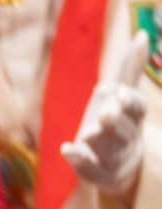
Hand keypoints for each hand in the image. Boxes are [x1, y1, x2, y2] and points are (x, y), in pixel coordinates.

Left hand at [61, 30, 148, 196]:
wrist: (121, 164)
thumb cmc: (120, 120)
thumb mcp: (123, 93)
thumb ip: (130, 68)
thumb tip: (141, 35)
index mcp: (133, 117)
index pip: (138, 109)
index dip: (131, 102)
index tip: (121, 95)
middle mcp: (127, 138)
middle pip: (123, 131)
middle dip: (114, 122)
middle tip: (105, 113)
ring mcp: (113, 158)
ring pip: (108, 151)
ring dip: (98, 141)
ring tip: (88, 133)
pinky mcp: (97, 173)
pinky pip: (90, 170)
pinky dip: (79, 160)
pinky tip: (66, 149)